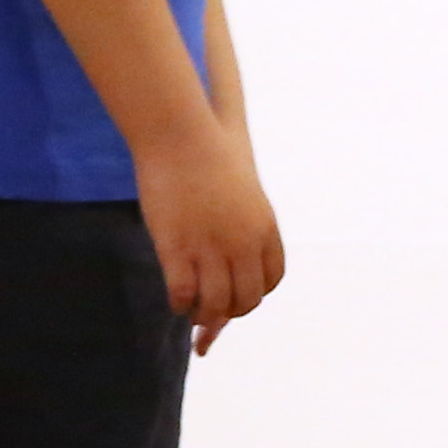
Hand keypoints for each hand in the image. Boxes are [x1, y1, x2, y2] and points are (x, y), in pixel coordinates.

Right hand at [137, 135, 284, 353]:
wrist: (179, 132)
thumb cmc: (209, 147)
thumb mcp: (243, 183)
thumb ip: (245, 211)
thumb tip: (240, 231)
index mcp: (265, 226)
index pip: (272, 278)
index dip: (255, 291)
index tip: (238, 292)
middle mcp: (244, 243)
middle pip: (246, 299)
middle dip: (229, 310)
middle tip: (211, 309)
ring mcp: (212, 248)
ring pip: (215, 306)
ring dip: (203, 315)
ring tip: (192, 310)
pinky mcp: (177, 249)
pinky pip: (183, 296)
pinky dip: (180, 304)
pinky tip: (175, 298)